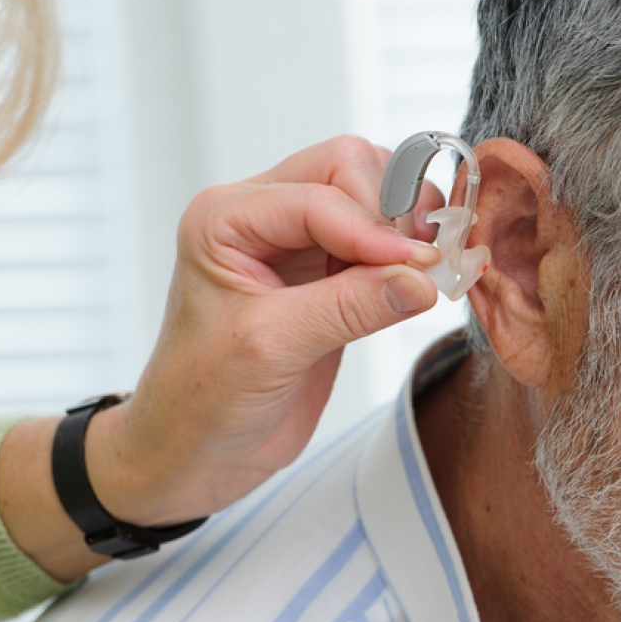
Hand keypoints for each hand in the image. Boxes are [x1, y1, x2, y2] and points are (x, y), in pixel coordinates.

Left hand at [86, 135, 445, 526]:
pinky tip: (420, 286)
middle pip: (348, 169)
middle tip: (426, 262)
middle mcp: (259, 218)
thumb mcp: (272, 349)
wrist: (194, 452)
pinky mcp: (326, 277)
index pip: (319, 194)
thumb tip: (420, 279)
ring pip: (370, 197)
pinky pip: (378, 244)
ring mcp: (295, 245)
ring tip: (426, 274)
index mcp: (224, 218)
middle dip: (393, 210)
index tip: (418, 264)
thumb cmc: (202, 400)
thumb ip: (348, 308)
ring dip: (405, 229)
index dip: (373, 226)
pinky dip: (406, 258)